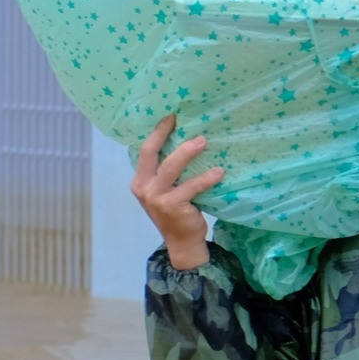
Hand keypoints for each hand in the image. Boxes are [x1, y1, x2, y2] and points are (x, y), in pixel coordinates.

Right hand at [130, 115, 224, 270]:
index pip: (145, 151)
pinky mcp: (172, 205)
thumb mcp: (164, 191)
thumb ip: (166, 173)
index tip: (170, 116)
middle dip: (165, 133)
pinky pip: (191, 186)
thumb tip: (186, 142)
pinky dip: (206, 178)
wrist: (182, 243)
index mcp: (140, 181)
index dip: (157, 132)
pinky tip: (219, 172)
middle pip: (151, 153)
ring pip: (171, 167)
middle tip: (181, 120)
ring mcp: (156, 197)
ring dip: (188, 152)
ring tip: (203, 141)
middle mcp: (143, 187)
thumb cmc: (176, 213)